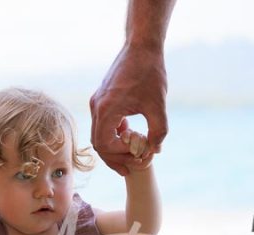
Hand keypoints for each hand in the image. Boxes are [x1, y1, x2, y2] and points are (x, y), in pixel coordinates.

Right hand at [90, 43, 167, 175]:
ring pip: (98, 135)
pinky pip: (101, 124)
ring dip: (113, 147)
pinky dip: (112, 134)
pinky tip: (128, 134)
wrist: (141, 47)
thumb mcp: (158, 105)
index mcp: (107, 109)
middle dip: (114, 158)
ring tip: (130, 154)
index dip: (120, 155)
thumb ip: (158, 131)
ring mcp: (96, 103)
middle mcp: (96, 107)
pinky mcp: (100, 99)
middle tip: (130, 168)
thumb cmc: (150, 73)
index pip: (105, 145)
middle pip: (98, 144)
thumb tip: (154, 151)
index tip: (138, 155)